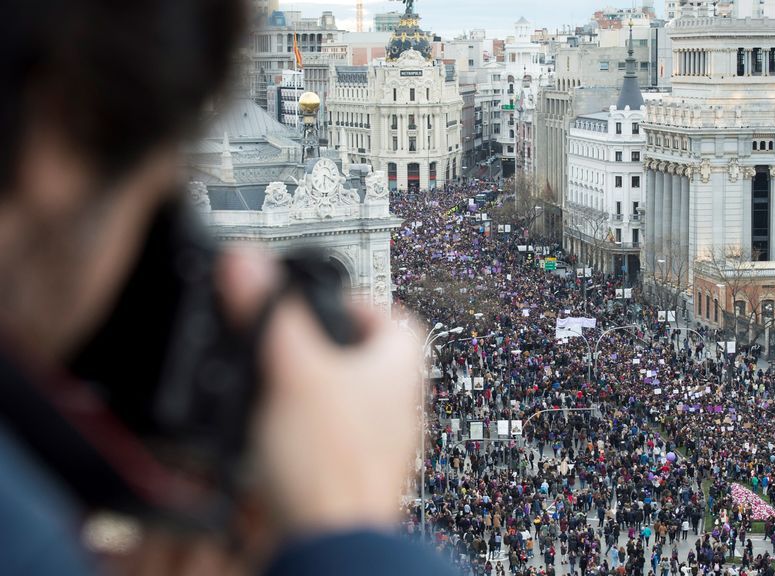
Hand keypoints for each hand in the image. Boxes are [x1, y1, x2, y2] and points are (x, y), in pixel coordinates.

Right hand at [217, 248, 422, 533]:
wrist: (330, 540)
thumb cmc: (331, 465)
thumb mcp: (291, 370)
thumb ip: (267, 312)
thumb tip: (247, 261)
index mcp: (400, 366)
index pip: (392, 314)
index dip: (356, 299)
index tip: (322, 298)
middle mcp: (399, 402)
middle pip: (366, 354)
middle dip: (324, 343)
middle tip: (288, 340)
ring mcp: (379, 440)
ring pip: (348, 396)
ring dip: (312, 387)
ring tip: (275, 383)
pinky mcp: (353, 470)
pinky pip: (332, 435)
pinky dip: (305, 427)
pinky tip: (274, 432)